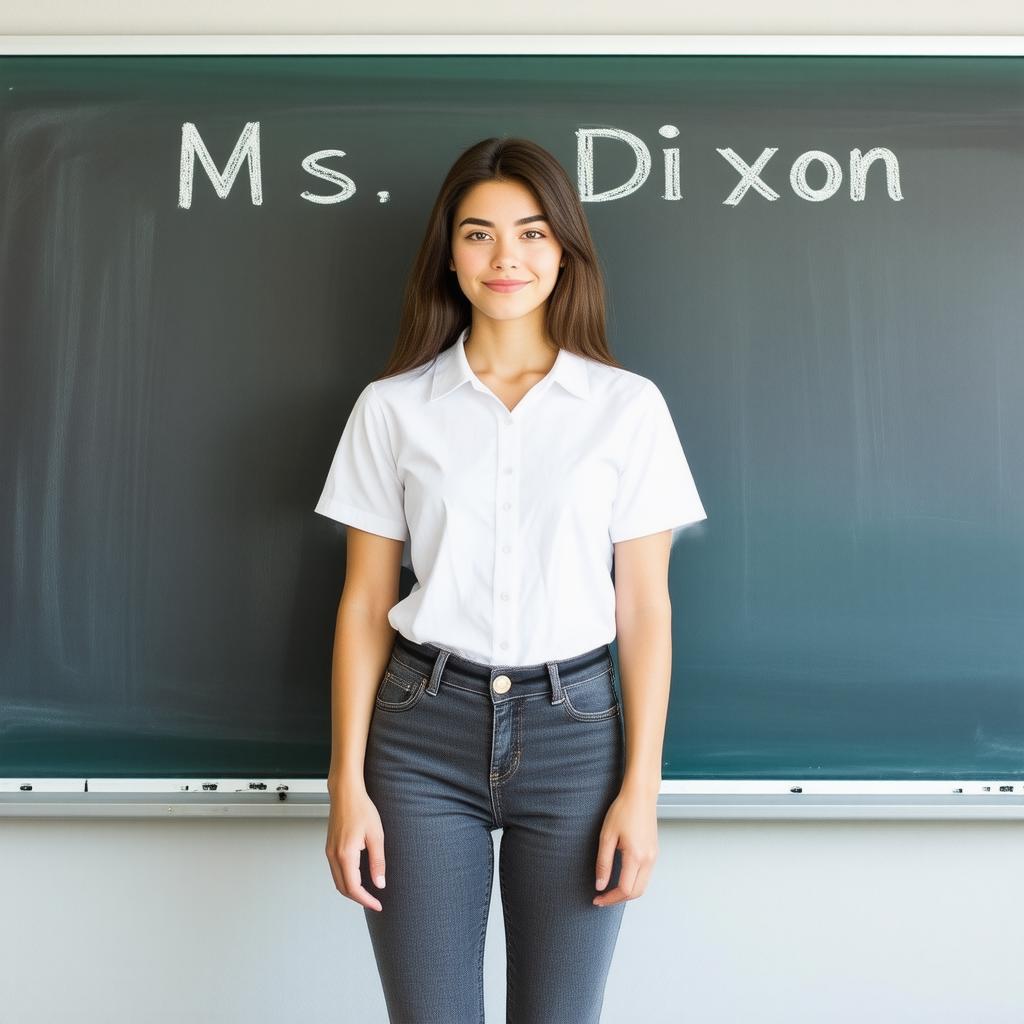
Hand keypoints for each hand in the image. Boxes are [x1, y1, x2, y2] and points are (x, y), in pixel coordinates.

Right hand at [325, 784, 386, 912]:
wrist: (346, 793)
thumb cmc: (361, 809)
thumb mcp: (376, 835)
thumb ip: (377, 862)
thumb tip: (379, 883)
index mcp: (345, 854)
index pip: (353, 888)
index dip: (366, 900)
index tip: (378, 905)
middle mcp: (333, 855)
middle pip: (343, 888)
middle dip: (359, 898)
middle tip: (375, 901)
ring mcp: (329, 851)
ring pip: (338, 881)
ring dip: (351, 890)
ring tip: (368, 892)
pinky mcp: (330, 847)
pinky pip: (336, 870)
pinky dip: (346, 879)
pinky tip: (358, 877)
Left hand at [592, 787, 658, 906]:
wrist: (640, 795)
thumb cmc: (623, 810)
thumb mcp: (607, 836)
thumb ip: (603, 863)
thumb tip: (600, 885)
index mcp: (636, 857)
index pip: (625, 889)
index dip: (610, 899)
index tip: (597, 899)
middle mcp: (648, 859)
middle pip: (636, 892)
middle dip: (618, 899)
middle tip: (602, 899)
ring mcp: (653, 856)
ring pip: (643, 885)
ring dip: (627, 891)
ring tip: (609, 889)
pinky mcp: (654, 851)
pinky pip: (646, 875)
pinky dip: (634, 882)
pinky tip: (621, 876)